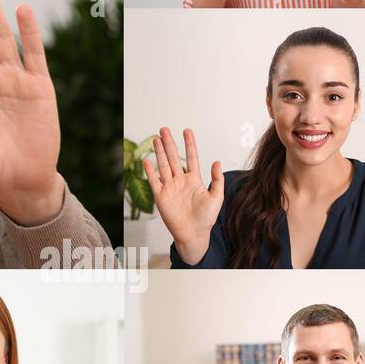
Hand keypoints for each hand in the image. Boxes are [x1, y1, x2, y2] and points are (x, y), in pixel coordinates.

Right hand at [142, 126, 222, 259]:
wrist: (194, 234)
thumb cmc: (206, 218)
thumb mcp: (217, 197)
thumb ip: (217, 179)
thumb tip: (216, 161)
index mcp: (194, 180)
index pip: (191, 157)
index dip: (189, 144)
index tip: (186, 131)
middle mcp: (180, 181)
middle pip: (173, 158)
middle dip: (169, 143)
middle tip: (164, 129)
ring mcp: (169, 187)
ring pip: (163, 165)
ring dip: (159, 152)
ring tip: (156, 139)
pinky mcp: (160, 196)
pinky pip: (154, 181)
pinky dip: (150, 171)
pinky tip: (147, 161)